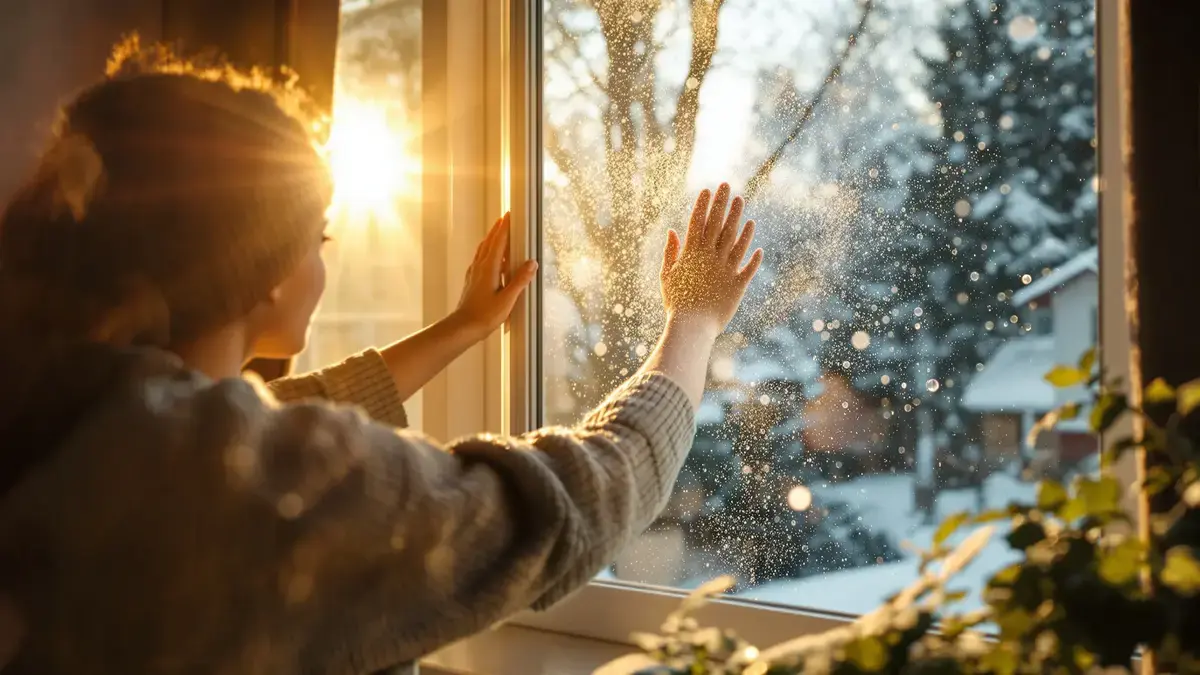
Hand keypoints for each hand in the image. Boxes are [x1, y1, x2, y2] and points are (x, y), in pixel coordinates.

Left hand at [452, 212, 538, 339]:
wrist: (464, 327)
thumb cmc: (484, 315)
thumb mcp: (507, 299)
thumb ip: (520, 280)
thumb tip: (531, 263)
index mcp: (488, 268)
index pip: (498, 242)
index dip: (504, 228)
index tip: (509, 216)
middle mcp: (479, 267)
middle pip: (489, 242)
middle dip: (497, 230)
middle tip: (504, 219)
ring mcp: (474, 273)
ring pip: (483, 250)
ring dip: (491, 240)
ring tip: (498, 234)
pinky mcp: (472, 281)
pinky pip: (480, 260)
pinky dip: (487, 252)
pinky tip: (490, 258)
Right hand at [659, 183, 762, 334]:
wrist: (692, 327)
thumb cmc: (676, 303)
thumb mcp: (667, 276)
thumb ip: (670, 252)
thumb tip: (672, 231)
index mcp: (692, 254)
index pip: (698, 223)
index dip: (703, 205)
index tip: (708, 190)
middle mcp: (711, 257)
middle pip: (718, 224)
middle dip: (722, 203)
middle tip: (727, 185)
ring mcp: (726, 269)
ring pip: (735, 239)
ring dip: (739, 219)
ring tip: (742, 202)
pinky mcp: (738, 284)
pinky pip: (749, 266)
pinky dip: (754, 256)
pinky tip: (758, 244)